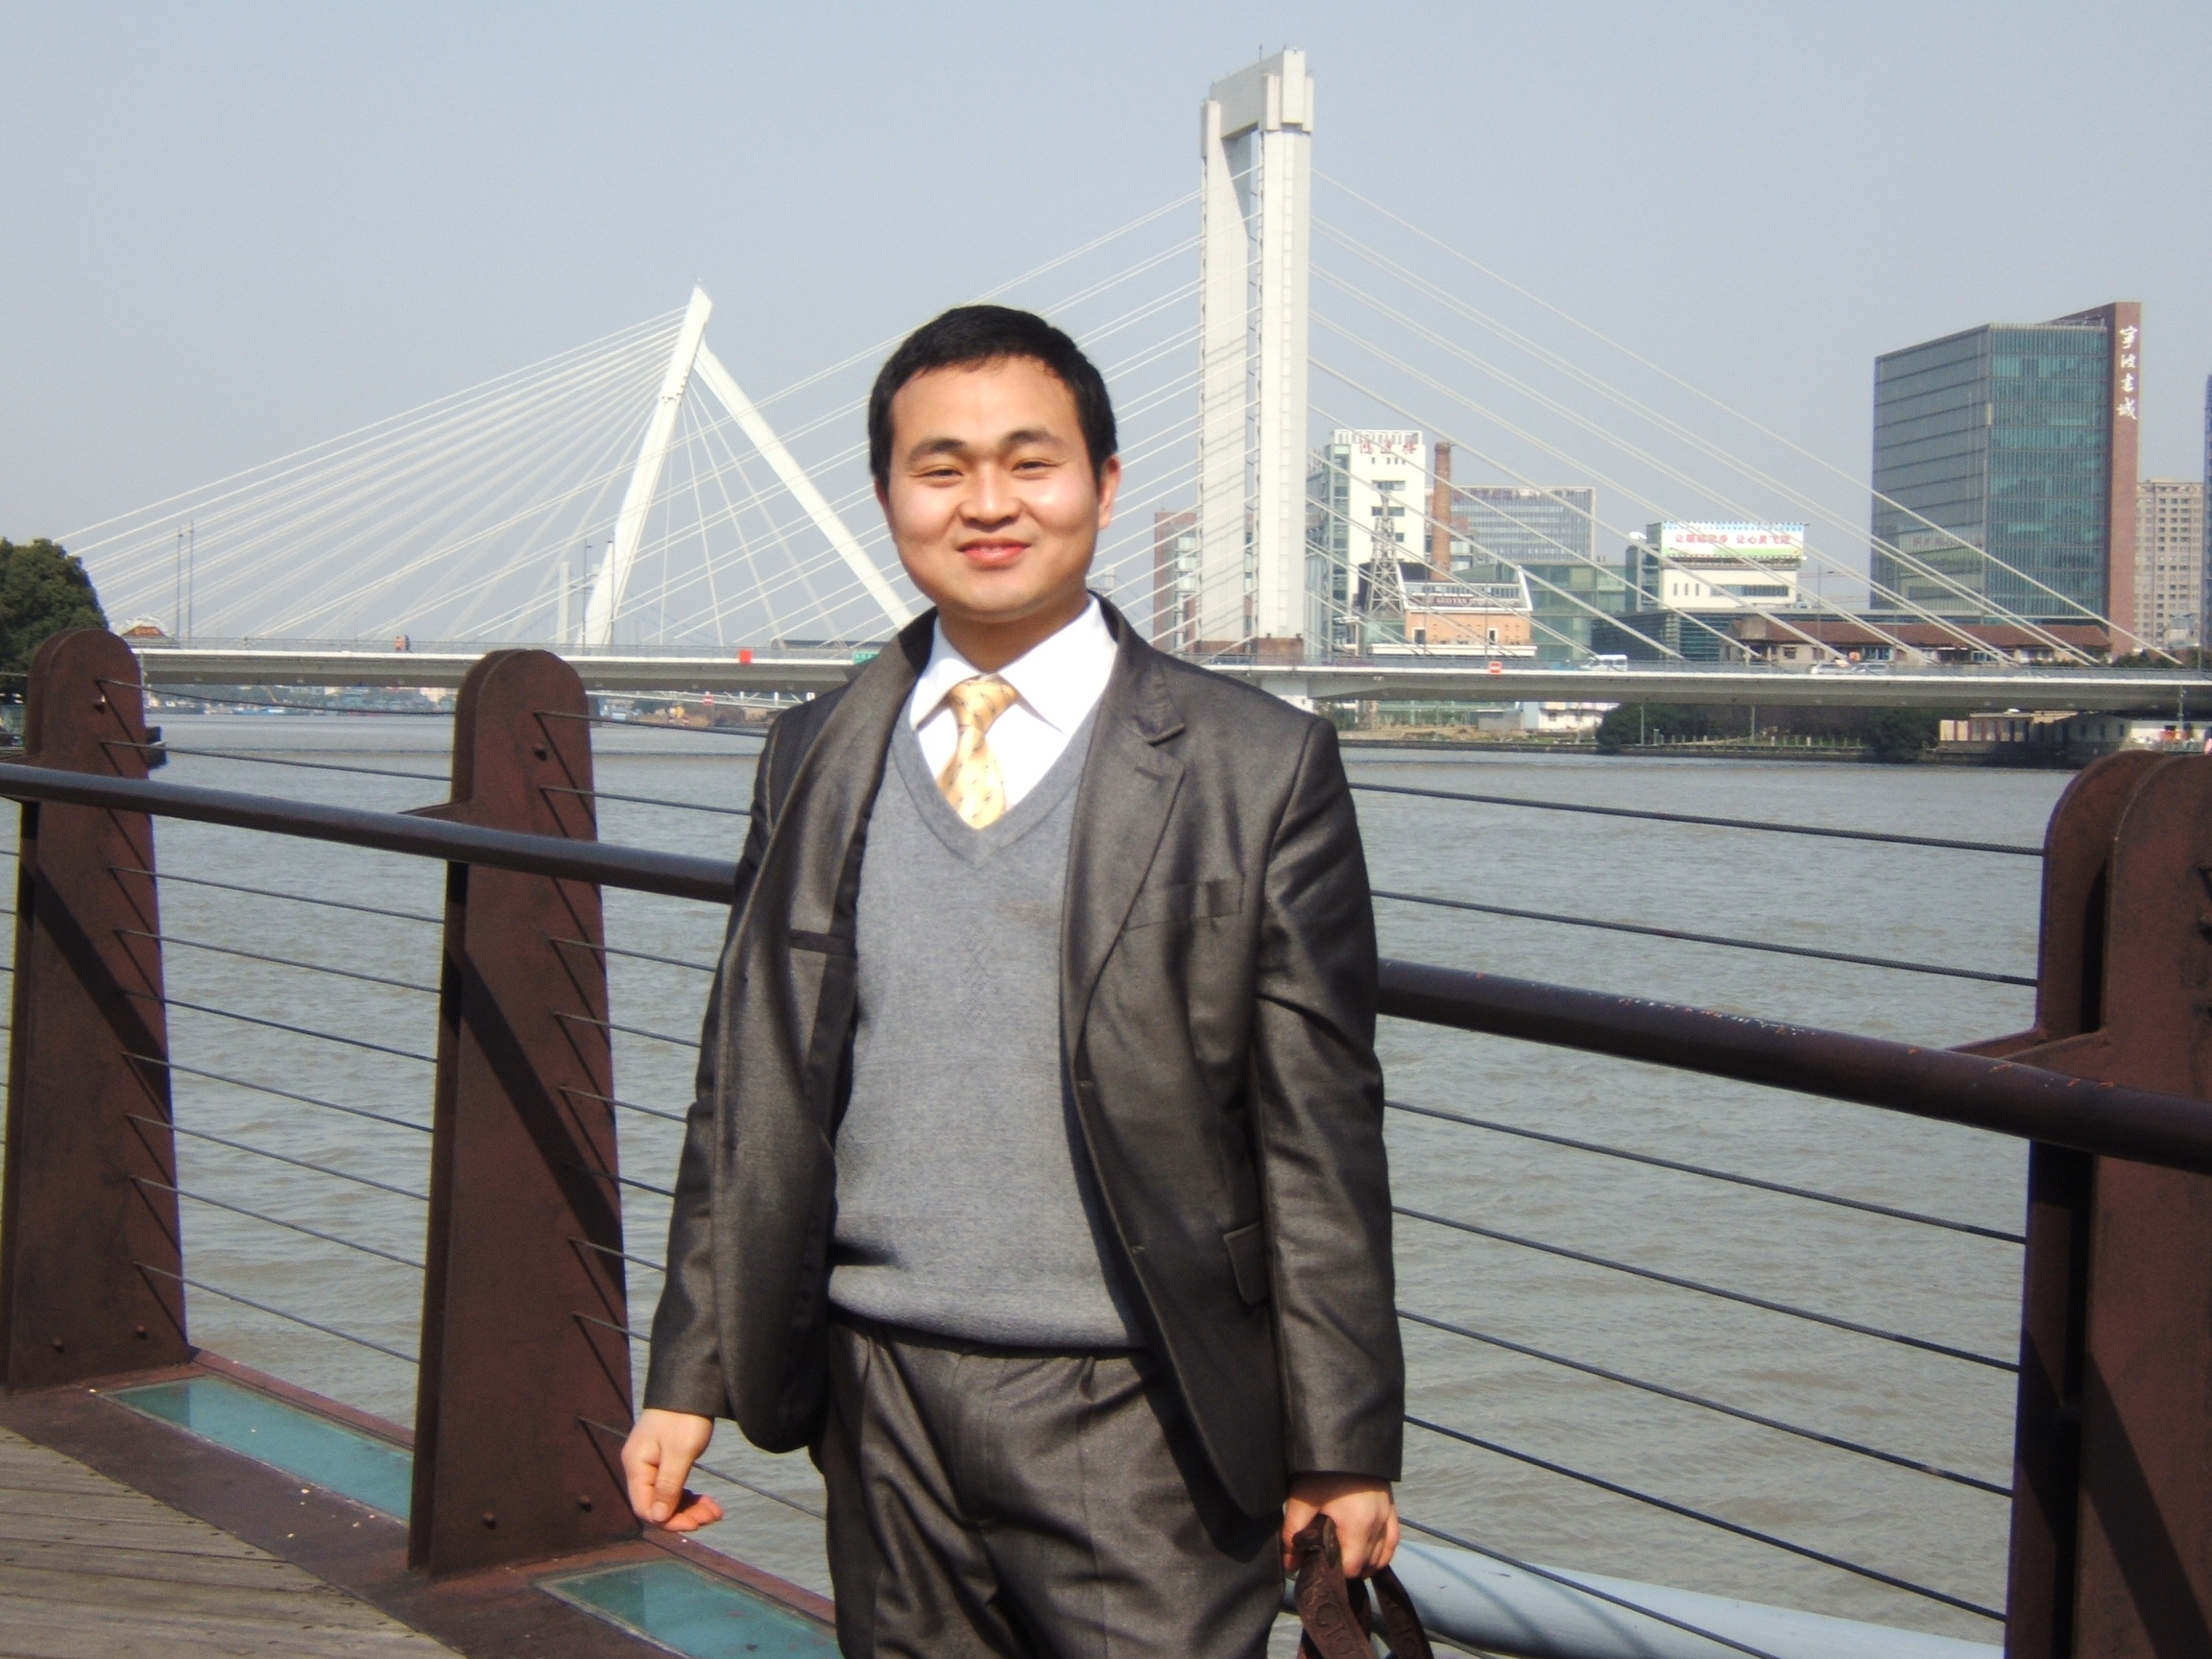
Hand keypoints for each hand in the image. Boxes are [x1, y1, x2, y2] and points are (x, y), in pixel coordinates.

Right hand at [622, 1408, 725, 1532]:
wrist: (691, 1385)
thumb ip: (668, 1485)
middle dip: (684, 1514)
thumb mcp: (680, 1452)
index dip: (669, 1520)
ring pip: (668, 1497)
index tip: (695, 1524)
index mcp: (637, 1465)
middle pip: (658, 1505)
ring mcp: (652, 1463)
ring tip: (716, 1512)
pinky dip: (691, 1496)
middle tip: (713, 1516)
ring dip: (690, 1507)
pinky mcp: (665, 1460)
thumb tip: (658, 1518)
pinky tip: (707, 1501)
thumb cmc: (685, 1416)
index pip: (645, 1507)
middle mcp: (640, 1467)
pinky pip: (674, 1486)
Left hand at [1282, 1472, 1397, 1575]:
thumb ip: (1293, 1535)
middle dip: (1348, 1567)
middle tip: (1328, 1558)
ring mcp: (1388, 1515)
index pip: (1353, 1568)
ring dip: (1366, 1562)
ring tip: (1345, 1557)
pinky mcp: (1392, 1506)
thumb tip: (1292, 1566)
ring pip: (1382, 1555)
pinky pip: (1393, 1540)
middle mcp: (1379, 1523)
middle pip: (1368, 1564)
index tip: (1319, 1563)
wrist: (1339, 1439)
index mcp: (1359, 1525)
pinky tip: (1370, 1553)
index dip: (1334, 1571)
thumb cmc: (1320, 1471)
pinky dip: (1383, 1551)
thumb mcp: (1301, 1500)